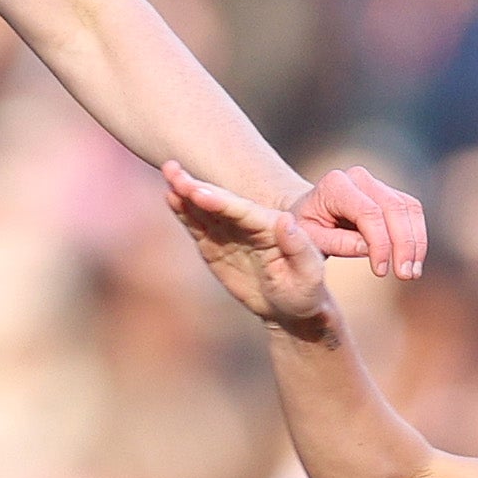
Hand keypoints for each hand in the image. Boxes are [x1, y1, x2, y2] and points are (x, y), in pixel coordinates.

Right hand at [167, 162, 362, 335]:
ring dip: (186, 191)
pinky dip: (184, 212)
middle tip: (173, 170)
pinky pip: (198, 226)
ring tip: (168, 172)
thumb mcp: (309, 274)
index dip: (220, 201)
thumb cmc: (304, 292)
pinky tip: (170, 197)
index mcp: (271, 226)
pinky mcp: (215, 245)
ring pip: (205, 208)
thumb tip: (286, 220)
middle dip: (197, 187)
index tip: (198, 192)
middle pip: (220, 201)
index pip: (243, 211)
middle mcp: (248, 223)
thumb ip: (299, 247)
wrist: (289, 307)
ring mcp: (230, 232)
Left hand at [283, 163, 427, 280]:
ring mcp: (376, 183)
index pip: (368, 212)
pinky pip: (411, 211)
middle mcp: (358, 178)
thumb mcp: (310, 239)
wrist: (307, 212)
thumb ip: (337, 243)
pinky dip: (416, 236)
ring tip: (412, 272)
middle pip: (393, 208)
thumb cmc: (305, 227)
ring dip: (415, 242)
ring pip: (408, 208)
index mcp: (335, 185)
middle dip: (404, 244)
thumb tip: (369, 250)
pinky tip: (413, 260)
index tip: (380, 271)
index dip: (380, 243)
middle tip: (405, 275)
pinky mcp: (389, 193)